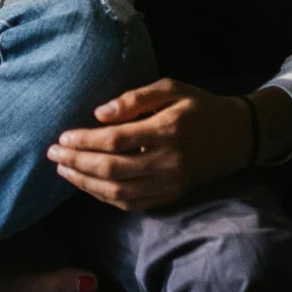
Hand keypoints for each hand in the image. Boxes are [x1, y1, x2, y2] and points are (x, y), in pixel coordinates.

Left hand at [47, 79, 258, 210]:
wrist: (238, 136)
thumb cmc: (200, 106)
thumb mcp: (172, 88)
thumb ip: (136, 98)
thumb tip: (99, 114)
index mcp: (167, 131)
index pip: (115, 140)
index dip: (85, 141)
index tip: (63, 137)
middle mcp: (167, 162)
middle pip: (111, 169)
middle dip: (77, 163)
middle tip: (53, 154)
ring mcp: (170, 184)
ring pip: (118, 191)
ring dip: (85, 183)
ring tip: (63, 170)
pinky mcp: (171, 197)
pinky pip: (131, 203)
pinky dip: (105, 197)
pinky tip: (87, 185)